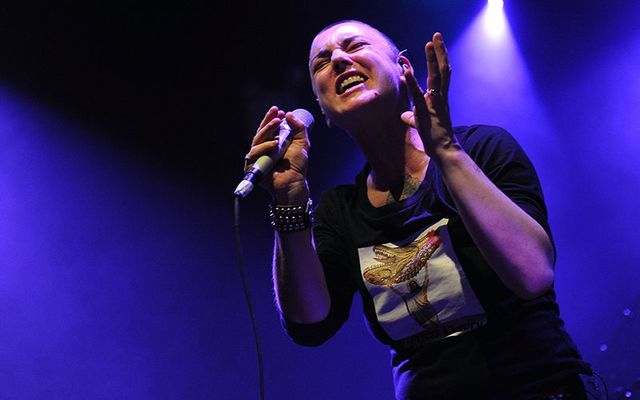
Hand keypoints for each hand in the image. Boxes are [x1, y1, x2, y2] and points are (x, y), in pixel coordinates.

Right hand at [244, 106, 310, 202]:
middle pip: (261, 132)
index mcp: (273, 143)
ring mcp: (257, 157)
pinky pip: (255, 153)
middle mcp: (264, 149)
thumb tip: (289, 114)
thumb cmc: (297, 166)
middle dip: (268, 121)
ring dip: (267, 130)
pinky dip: (265, 147)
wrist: (294, 182)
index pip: (269, 129)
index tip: (279, 111)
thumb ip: (298, 128)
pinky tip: (274, 143)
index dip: (272, 118)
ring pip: (257, 140)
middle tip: (276, 113)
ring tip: (277, 123)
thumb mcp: (302, 143)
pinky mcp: (252, 165)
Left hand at [401, 32, 456, 157]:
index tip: (432, 45)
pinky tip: (405, 71)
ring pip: (437, 77)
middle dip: (439, 52)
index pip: (439, 75)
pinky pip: (419, 94)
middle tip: (437, 35)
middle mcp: (440, 97)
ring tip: (429, 43)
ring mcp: (436, 103)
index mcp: (439, 98)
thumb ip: (412, 116)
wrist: (444, 150)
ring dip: (432, 59)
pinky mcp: (427, 111)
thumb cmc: (434, 138)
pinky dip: (412, 82)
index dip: (435, 59)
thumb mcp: (419, 123)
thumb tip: (404, 115)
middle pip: (442, 69)